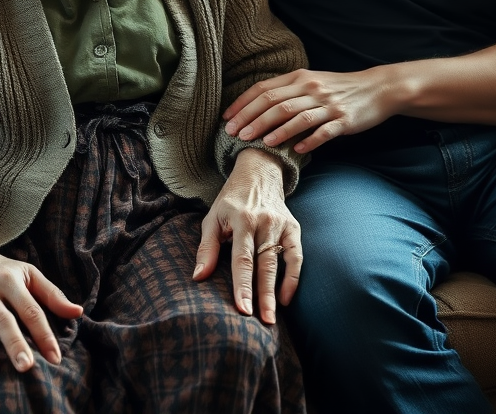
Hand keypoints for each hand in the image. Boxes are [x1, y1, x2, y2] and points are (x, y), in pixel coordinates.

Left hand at [193, 149, 300, 323]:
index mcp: (241, 219)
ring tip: (271, 318)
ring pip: (279, 263)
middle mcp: (263, 222)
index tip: (242, 310)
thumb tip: (198, 277)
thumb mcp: (213, 218)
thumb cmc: (231, 200)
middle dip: (262, 295)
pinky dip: (293, 277)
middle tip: (262, 323)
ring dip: (275, 292)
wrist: (258, 173)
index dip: (242, 285)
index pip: (242, 258)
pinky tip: (286, 298)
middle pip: (263, 264)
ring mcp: (280, 224)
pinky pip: (296, 256)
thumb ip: (207, 247)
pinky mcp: (293, 227)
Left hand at [223, 67, 394, 153]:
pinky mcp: (344, 119)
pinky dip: (308, 140)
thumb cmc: (338, 88)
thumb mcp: (311, 81)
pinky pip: (323, 131)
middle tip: (234, 134)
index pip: (264, 88)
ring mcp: (328, 104)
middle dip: (252, 118)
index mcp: (299, 77)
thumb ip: (288, 91)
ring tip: (258, 142)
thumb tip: (257, 108)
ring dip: (275, 130)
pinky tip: (296, 150)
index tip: (227, 119)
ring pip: (296, 116)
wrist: (377, 88)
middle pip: (275, 102)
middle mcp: (311, 88)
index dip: (243, 104)